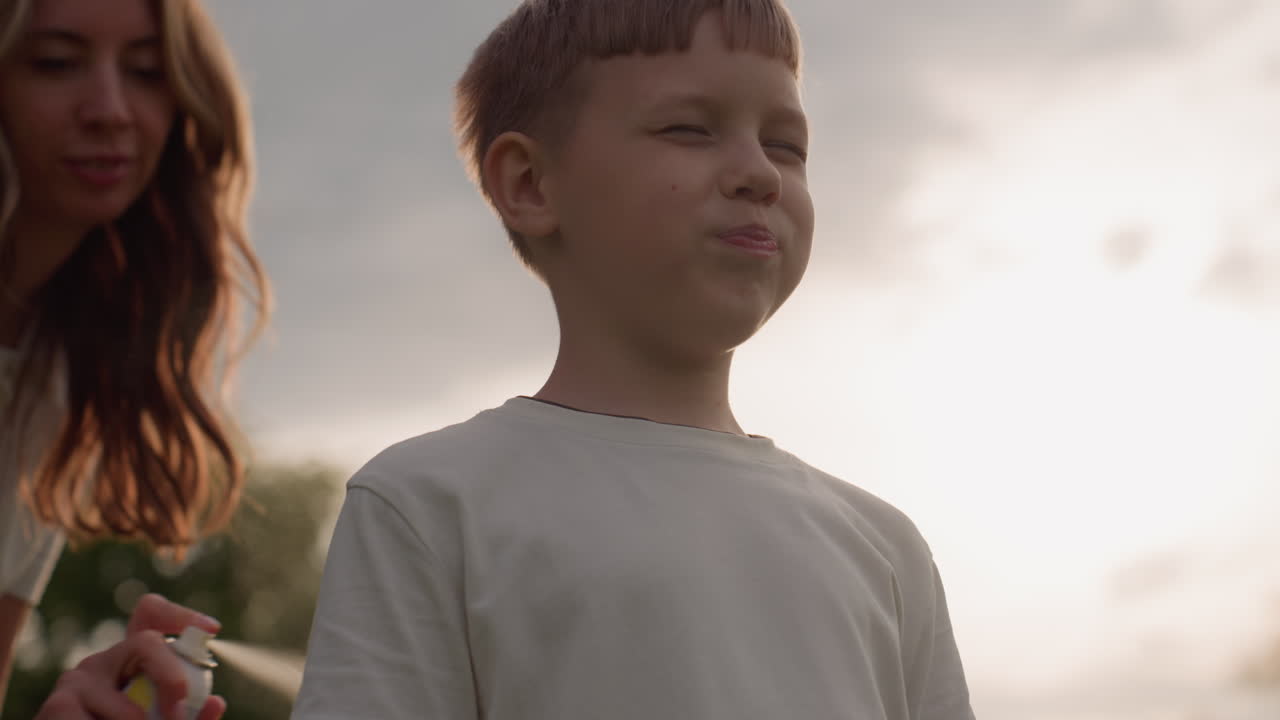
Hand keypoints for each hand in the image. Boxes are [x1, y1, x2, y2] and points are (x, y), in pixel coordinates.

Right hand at [34, 594, 225, 719]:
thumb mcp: (162, 719)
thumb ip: (190, 713)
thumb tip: (217, 702)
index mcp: (131, 662)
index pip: (151, 613)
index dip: (182, 615)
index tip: (212, 629)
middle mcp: (104, 660)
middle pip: (146, 641)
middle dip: (171, 676)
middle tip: (180, 714)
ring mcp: (77, 680)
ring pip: (128, 704)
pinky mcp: (59, 705)